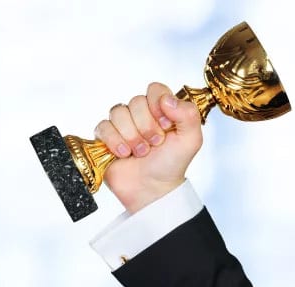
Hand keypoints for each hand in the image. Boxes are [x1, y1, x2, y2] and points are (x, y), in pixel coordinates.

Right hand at [95, 82, 202, 213]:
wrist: (152, 189)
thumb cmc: (171, 165)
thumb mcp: (191, 140)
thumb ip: (188, 114)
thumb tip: (166, 98)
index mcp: (162, 109)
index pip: (155, 89)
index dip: (158, 105)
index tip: (165, 126)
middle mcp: (141, 113)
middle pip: (136, 101)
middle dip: (146, 126)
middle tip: (154, 144)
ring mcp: (122, 124)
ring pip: (118, 112)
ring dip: (131, 136)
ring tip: (140, 153)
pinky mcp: (106, 137)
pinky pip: (103, 126)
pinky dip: (115, 141)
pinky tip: (124, 154)